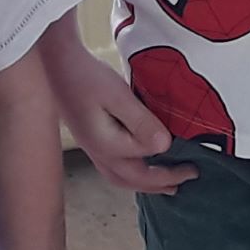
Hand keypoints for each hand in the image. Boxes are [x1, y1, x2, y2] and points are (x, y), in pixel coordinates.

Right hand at [45, 29, 194, 192]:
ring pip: (121, 178)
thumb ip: (141, 122)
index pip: (146, 161)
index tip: (193, 163)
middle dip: (162, 184)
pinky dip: (132, 174)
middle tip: (187, 178)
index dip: (170, 164)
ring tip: (168, 185)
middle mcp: (98, 153)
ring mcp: (92, 149)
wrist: (56, 64)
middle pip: (133, 181)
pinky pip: (114, 168)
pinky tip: (140, 165)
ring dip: (146, 184)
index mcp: (107, 146)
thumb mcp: (118, 96)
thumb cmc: (86, 76)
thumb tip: (163, 146)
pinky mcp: (90, 140)